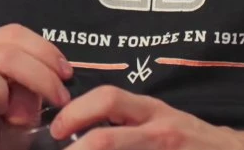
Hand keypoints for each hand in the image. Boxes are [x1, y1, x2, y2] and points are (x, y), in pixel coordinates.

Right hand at [0, 23, 74, 149]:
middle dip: (39, 75)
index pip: (12, 34)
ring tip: (6, 117)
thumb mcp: (22, 103)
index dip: (44, 50)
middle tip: (60, 99)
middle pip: (2, 51)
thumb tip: (56, 76)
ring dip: (2, 95)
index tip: (66, 74)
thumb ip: (33, 83)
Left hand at [49, 86, 243, 149]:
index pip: (107, 98)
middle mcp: (158, 126)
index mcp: (149, 110)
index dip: (76, 111)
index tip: (55, 130)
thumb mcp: (159, 122)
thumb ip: (126, 123)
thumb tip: (78, 129)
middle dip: (78, 138)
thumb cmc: (188, 139)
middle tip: (59, 147)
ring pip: (115, 145)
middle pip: (107, 127)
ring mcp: (167, 145)